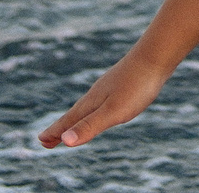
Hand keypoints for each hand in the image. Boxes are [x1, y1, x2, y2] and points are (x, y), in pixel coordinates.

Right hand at [39, 50, 173, 148]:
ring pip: (87, 106)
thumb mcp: (113, 111)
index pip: (69, 121)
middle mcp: (97, 94)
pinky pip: (102, 100)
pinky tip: (102, 107)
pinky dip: (94, 109)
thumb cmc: (136, 86)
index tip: (41, 142)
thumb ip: (90, 126)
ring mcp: (109, 87)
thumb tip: (64, 141)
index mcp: (92, 103)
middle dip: (61, 128)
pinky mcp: (122, 83)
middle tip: (47, 140)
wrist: (157, 56)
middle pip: (74, 114)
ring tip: (70, 126)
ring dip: (76, 119)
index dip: (56, 133)